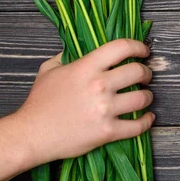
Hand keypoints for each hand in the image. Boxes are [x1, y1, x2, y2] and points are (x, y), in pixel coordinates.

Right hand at [13, 39, 154, 166]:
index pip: (121, 47)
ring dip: (148, 96)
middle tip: (145, 76)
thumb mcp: (49, 69)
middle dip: (146, 73)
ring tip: (145, 96)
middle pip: (137, 72)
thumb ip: (66, 55)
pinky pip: (137, 126)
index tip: (143, 51)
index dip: (138, 47)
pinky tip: (148, 117)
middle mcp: (99, 85)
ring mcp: (105, 109)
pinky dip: (147, 121)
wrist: (31, 134)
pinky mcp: (108, 131)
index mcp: (86, 67)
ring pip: (142, 98)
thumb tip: (77, 46)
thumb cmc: (39, 102)